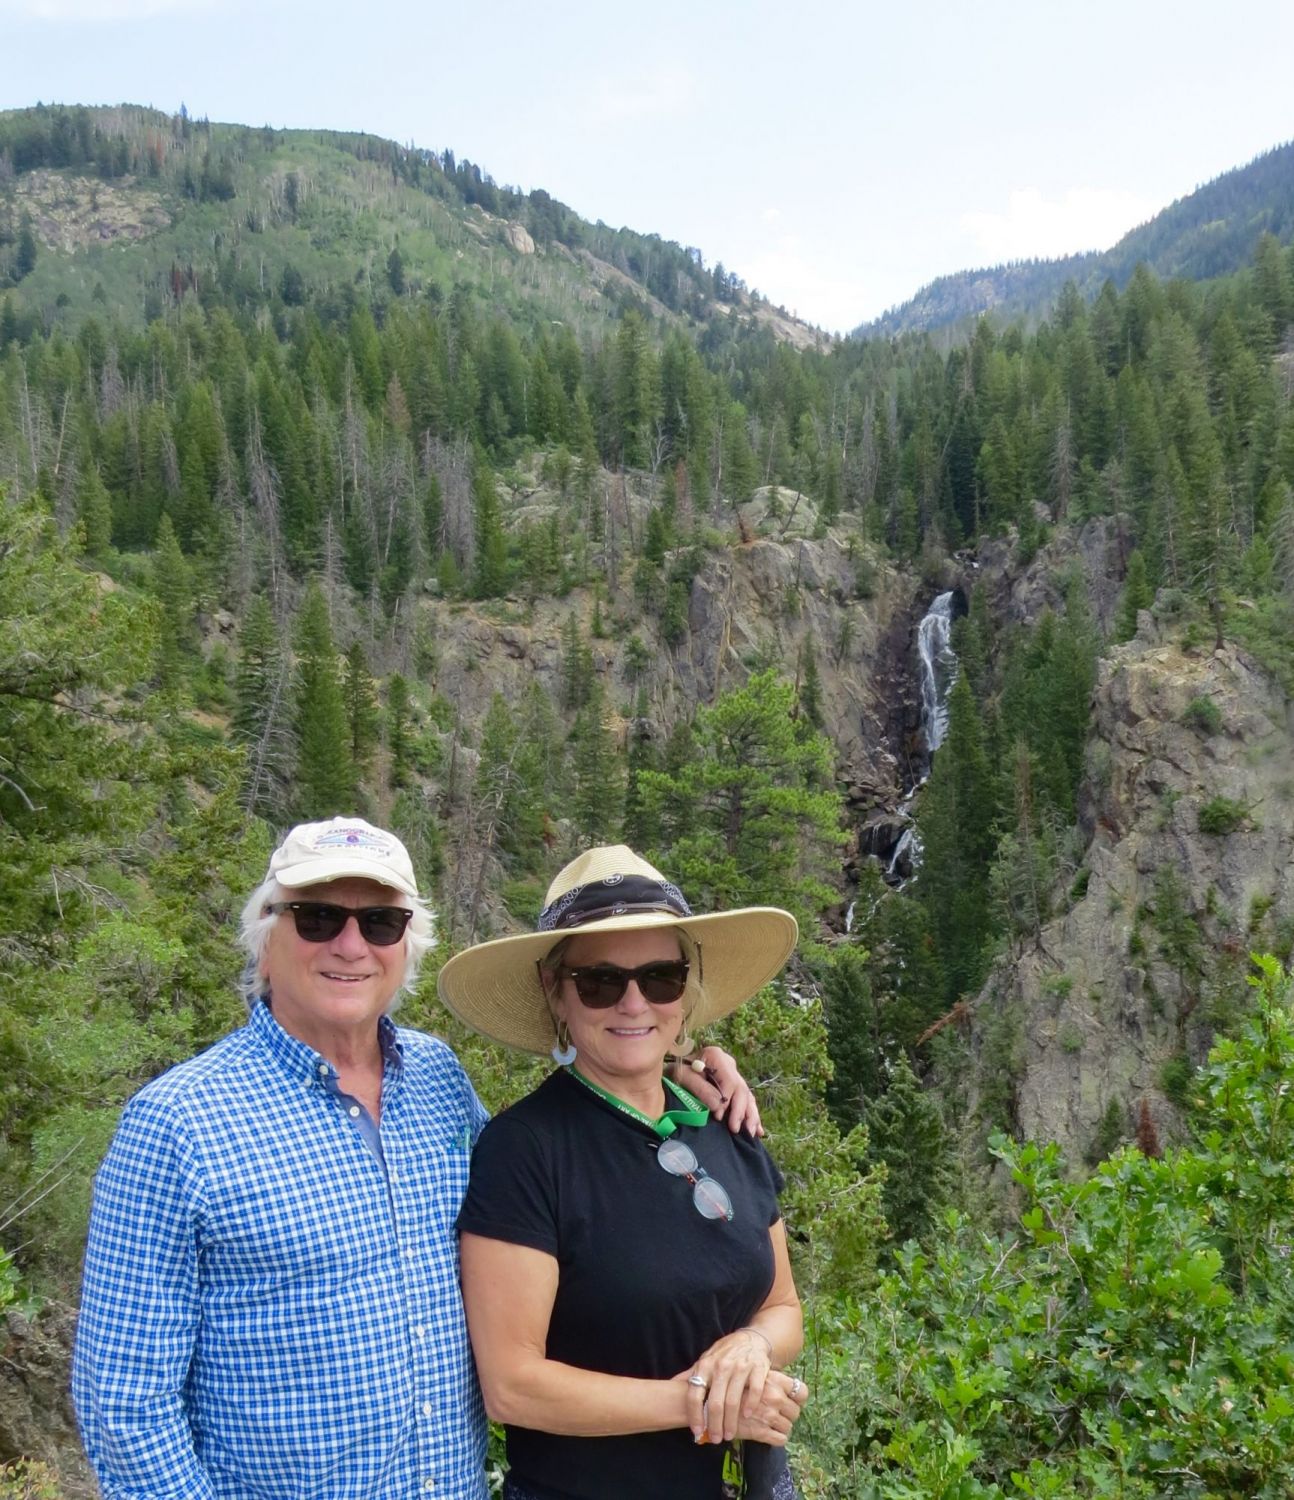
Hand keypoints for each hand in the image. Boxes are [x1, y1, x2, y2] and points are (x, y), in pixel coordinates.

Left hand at [681, 1327, 773, 1443]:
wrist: (751, 1339)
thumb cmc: (725, 1354)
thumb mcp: (706, 1360)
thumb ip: (690, 1374)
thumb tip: (670, 1385)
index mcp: (705, 1366)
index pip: (695, 1394)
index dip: (694, 1415)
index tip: (697, 1431)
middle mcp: (722, 1366)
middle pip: (715, 1402)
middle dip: (715, 1424)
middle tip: (716, 1439)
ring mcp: (741, 1367)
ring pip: (733, 1400)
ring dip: (731, 1422)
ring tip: (729, 1434)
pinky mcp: (758, 1368)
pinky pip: (754, 1391)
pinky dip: (750, 1405)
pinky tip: (747, 1416)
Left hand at [683, 1046, 762, 1136]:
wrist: (673, 1070)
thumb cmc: (675, 1072)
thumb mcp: (682, 1076)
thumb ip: (700, 1088)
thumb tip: (719, 1106)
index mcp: (716, 1056)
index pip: (729, 1081)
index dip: (727, 1100)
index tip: (719, 1117)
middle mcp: (729, 1064)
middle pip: (741, 1089)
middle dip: (741, 1111)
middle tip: (736, 1130)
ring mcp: (733, 1075)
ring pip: (747, 1096)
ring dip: (751, 1116)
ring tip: (752, 1133)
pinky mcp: (734, 1086)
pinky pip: (747, 1101)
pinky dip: (752, 1115)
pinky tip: (758, 1130)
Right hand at [733, 1369, 807, 1446]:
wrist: (711, 1401)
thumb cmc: (732, 1386)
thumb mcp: (751, 1373)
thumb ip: (769, 1380)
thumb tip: (785, 1388)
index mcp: (774, 1380)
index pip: (801, 1391)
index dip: (799, 1398)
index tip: (793, 1401)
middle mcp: (774, 1396)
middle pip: (796, 1411)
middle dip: (789, 1415)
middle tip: (779, 1415)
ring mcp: (768, 1415)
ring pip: (788, 1426)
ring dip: (781, 1428)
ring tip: (771, 1425)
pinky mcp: (761, 1432)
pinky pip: (781, 1440)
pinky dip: (777, 1439)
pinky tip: (769, 1435)